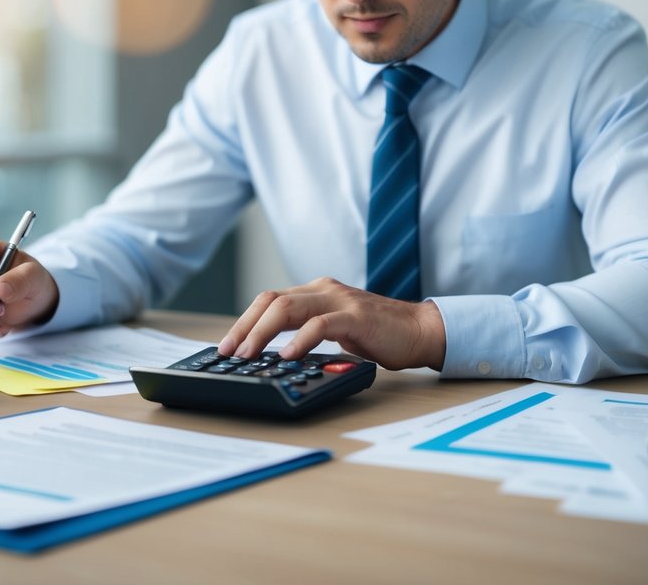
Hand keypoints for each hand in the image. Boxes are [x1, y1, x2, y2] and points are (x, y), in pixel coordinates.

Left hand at [216, 277, 445, 370]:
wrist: (420, 331)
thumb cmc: (378, 336)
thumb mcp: (335, 331)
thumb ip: (308, 333)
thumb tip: (273, 354)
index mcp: (316, 292)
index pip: (269, 300)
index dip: (244, 322)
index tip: (227, 346)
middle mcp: (323, 290)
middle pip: (271, 301)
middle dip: (245, 327)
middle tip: (229, 353)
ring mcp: (340, 301)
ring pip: (288, 308)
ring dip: (263, 332)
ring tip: (248, 355)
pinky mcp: (356, 317)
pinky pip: (320, 324)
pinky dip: (300, 339)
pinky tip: (288, 356)